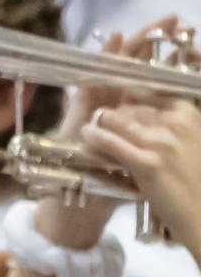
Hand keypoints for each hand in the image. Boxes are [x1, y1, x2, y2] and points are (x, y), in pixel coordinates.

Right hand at [30, 24, 180, 251]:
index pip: (151, 78)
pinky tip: (115, 39)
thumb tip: (185, 127)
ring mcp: (94, 107)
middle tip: (176, 20)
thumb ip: (154, 140)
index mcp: (131, 114)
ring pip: (112, 66)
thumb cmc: (110, 190)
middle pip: (134, 65)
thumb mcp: (142, 160)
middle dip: (155, 41)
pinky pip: (90, 79)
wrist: (77, 212)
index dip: (169, 58)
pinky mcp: (78, 112)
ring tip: (153, 23)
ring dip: (131, 43)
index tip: (190, 40)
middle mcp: (112, 105)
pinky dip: (102, 59)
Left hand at [81, 97, 200, 260]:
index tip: (118, 106)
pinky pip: (111, 142)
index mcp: (189, 115)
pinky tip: (85, 135)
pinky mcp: (146, 164)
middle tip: (100, 121)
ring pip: (117, 122)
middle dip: (113, 115)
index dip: (129, 101)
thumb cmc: (196, 181)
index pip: (148, 96)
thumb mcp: (193, 143)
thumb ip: (172, 128)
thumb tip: (140, 117)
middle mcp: (177, 123)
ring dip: (99, 124)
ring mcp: (161, 143)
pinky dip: (95, 137)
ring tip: (87, 130)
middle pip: (131, 108)